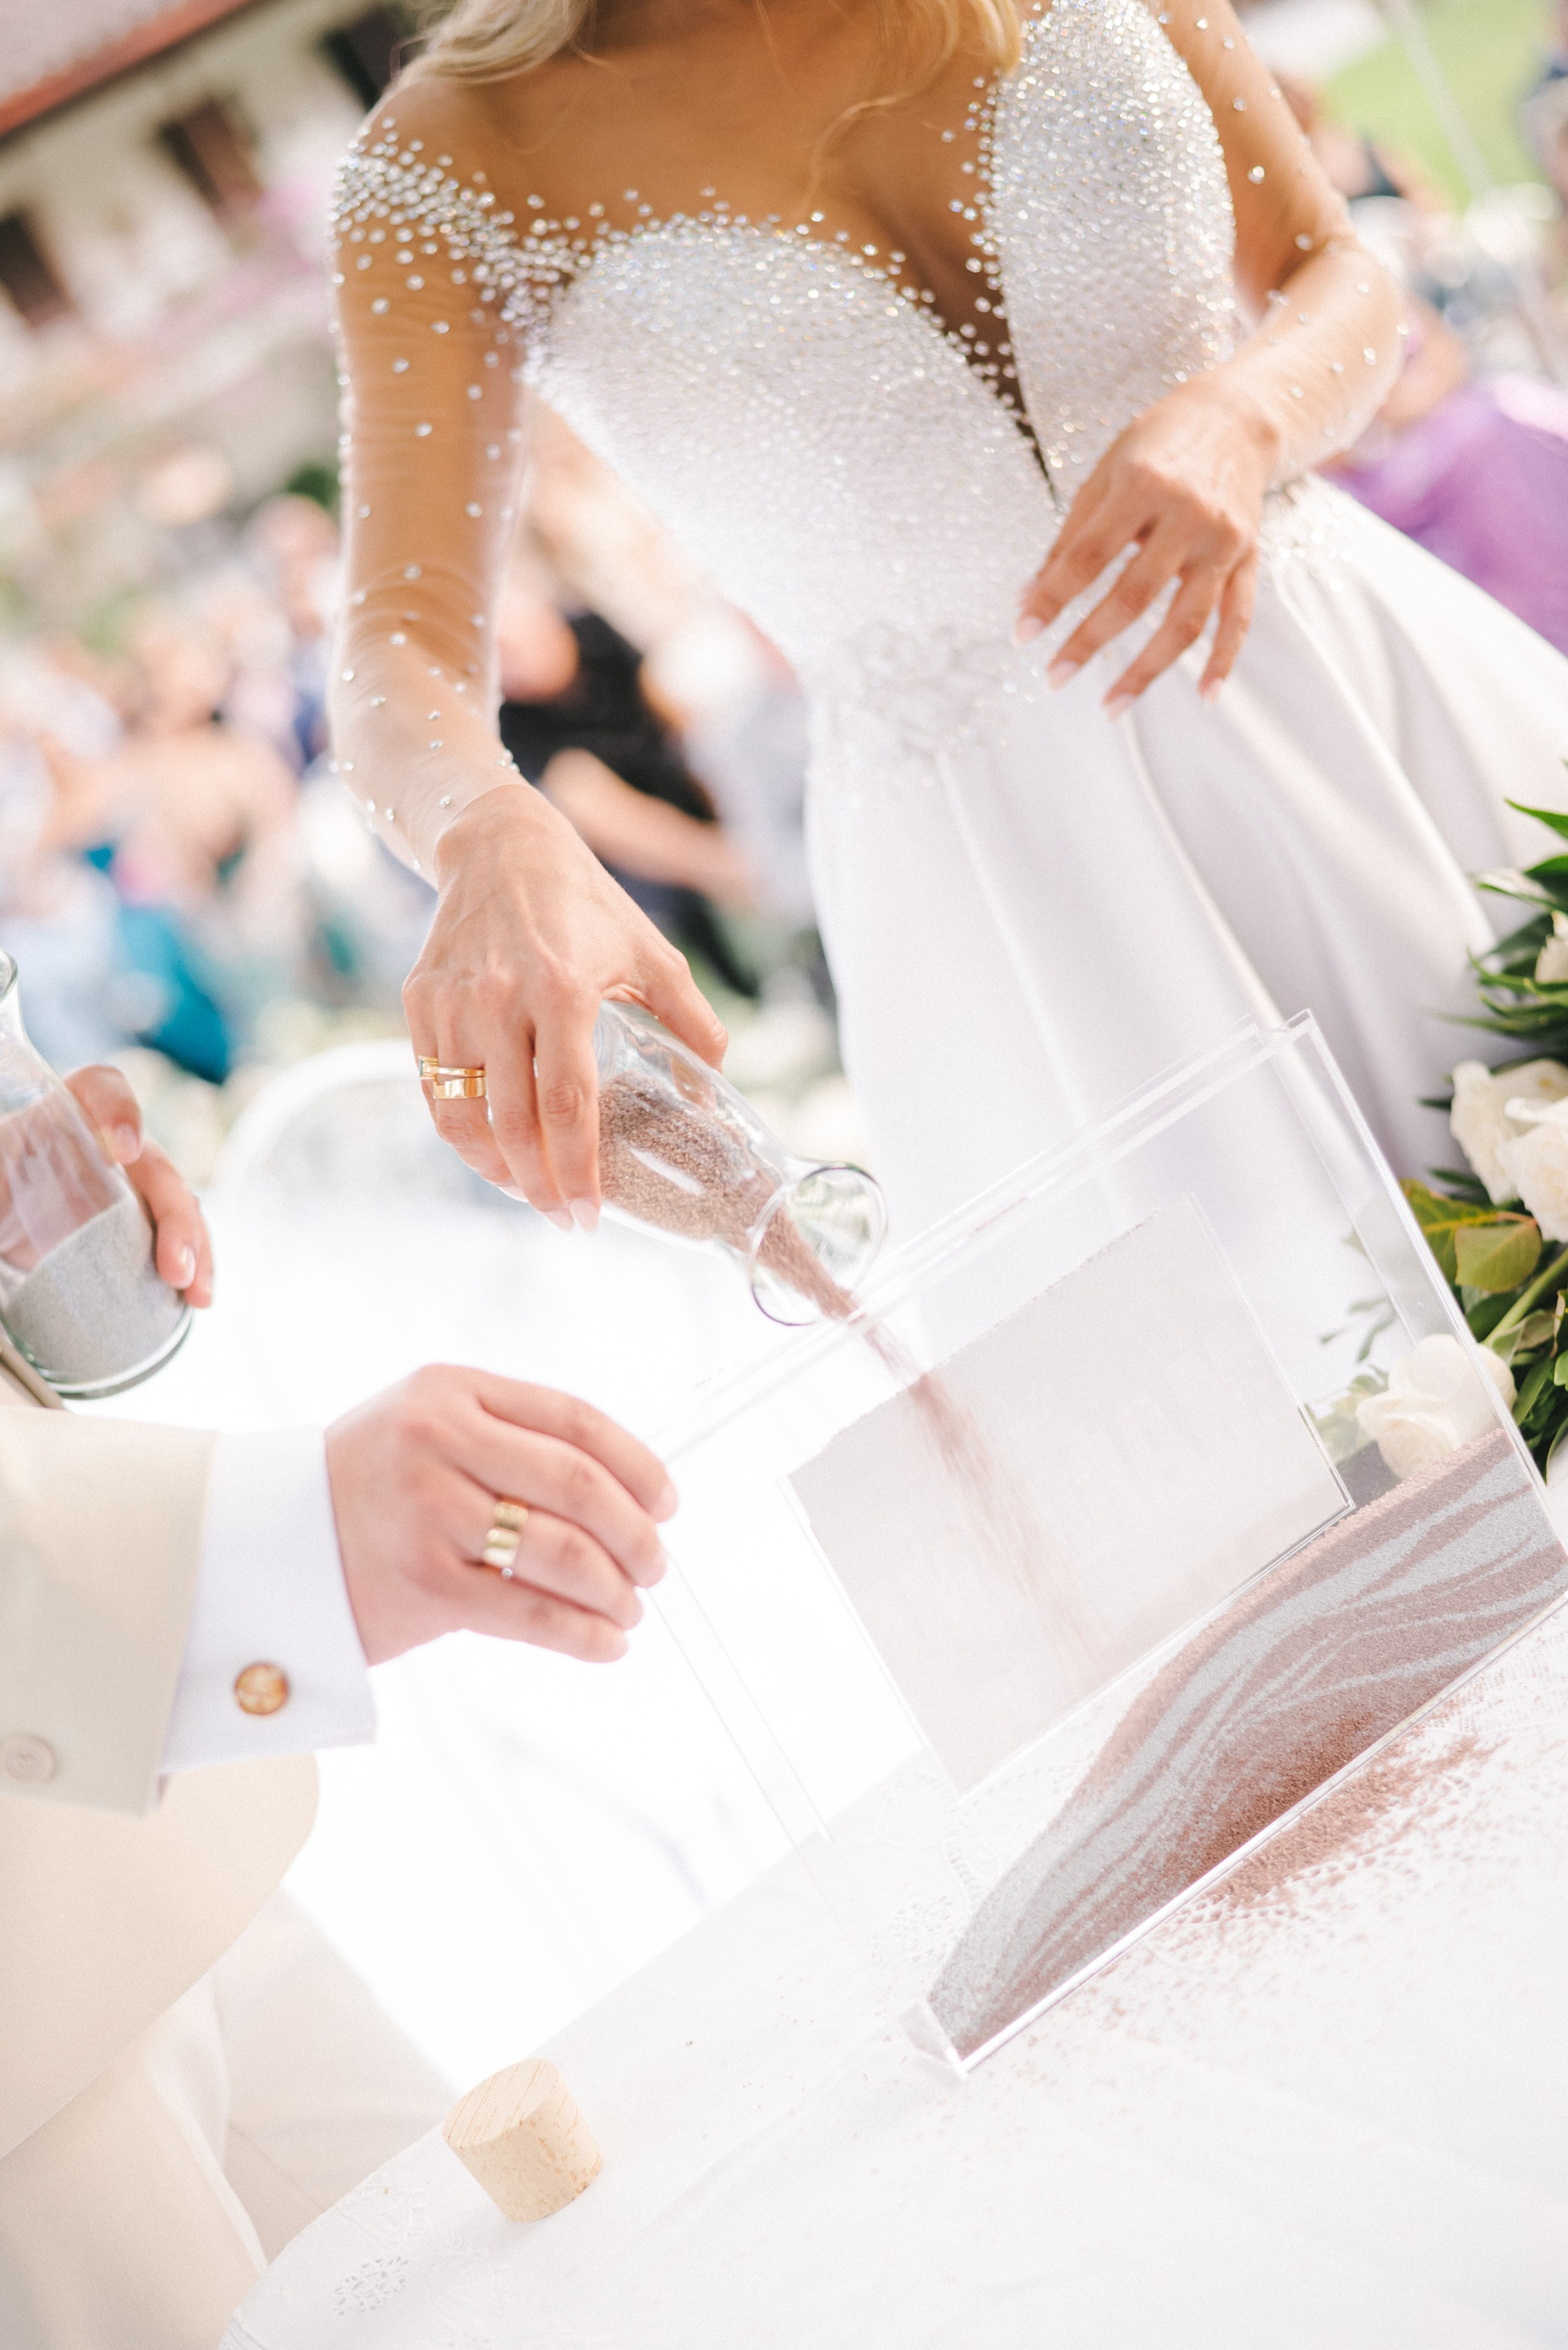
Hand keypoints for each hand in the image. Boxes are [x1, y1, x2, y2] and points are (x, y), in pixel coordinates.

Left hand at [65, 1064, 212, 1304]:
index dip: (119, 1110)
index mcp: (57, 1123)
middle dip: (174, 1212)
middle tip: (173, 1264)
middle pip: (155, 1163)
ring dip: (195, 1245)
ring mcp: (123, 1190)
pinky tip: (195, 1297)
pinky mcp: (132, 1229)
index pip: (101, 1088)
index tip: (122, 1152)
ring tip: (195, 1291)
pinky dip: (193, 1265)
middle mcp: (101, 1150)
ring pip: (176, 1203)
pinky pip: (175, 1237)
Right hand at [324, 1364, 677, 1665]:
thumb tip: (631, 1491)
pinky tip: (607, 1642)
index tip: (668, 1502)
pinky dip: (582, 1632)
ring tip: (630, 1607)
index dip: (638, 1465)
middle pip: (578, 1484)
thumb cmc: (375, 1485)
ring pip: (560, 1551)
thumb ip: (516, 1439)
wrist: (269, 1542)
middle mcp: (438, 1439)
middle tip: (656, 1563)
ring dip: (614, 1588)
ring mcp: (427, 1512)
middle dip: (636, 1532)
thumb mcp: (435, 1427)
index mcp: (453, 1390)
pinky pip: (528, 1611)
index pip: (577, 1421)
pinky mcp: (420, 1584)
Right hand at [404, 785, 726, 1223]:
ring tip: (528, 1191)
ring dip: (494, 1169)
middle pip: (513, 1124)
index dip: (578, 1170)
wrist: (500, 846)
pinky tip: (491, 1149)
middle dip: (539, 1188)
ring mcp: (452, 1002)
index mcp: (563, 990)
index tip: (590, 1216)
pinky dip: (461, 1131)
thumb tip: (716, 1089)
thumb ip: (694, 1021)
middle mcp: (500, 999)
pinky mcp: (420, 1002)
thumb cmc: (585, 902)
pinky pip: (433, 1088)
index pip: (568, 1104)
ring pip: (462, 1116)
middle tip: (564, 1219)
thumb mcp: (652, 953)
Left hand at [1015, 381, 1274, 712]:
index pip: (1087, 557)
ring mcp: (1223, 542)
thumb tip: (1025, 599)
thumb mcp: (1105, 474)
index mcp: (1143, 486)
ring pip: (1185, 622)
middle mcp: (1188, 516)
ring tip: (1110, 706)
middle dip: (1089, 643)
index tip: (1022, 635)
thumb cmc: (1158, 445)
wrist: (1237, 417)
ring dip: (1146, 671)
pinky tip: (1203, 697)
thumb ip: (1068, 539)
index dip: (1052, 600)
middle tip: (1054, 678)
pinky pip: (1238, 619)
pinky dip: (1223, 660)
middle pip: (1133, 596)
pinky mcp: (1249, 558)